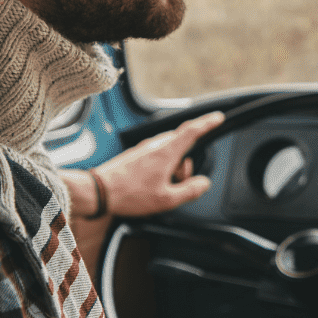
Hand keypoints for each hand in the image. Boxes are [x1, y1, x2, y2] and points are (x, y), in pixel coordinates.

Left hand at [87, 110, 224, 218]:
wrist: (99, 192)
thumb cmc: (129, 194)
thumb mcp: (166, 199)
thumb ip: (189, 190)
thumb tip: (203, 183)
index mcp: (166, 152)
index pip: (192, 131)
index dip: (207, 123)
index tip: (218, 118)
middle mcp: (155, 146)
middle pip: (182, 146)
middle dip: (185, 164)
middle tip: (178, 184)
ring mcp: (144, 149)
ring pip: (169, 152)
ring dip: (172, 168)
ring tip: (161, 188)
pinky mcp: (136, 155)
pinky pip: (157, 157)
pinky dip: (161, 168)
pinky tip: (150, 185)